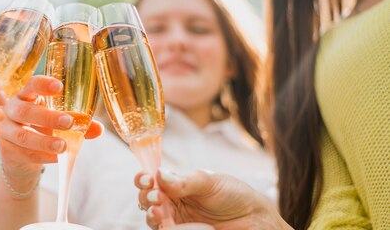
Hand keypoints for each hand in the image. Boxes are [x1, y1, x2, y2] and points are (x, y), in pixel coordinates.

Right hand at [0, 75, 102, 184]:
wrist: (20, 156)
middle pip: (25, 111)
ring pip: (23, 135)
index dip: (43, 85)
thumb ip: (77, 124)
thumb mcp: (58, 124)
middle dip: (48, 117)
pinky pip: (24, 153)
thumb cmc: (42, 130)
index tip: (60, 87)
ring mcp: (6, 131)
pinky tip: (57, 158)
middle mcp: (12, 110)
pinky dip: (42, 156)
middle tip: (69, 122)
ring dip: (45, 141)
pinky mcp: (6, 150)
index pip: (31, 85)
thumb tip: (99, 129)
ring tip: (63, 146)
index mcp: (26, 96)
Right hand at [135, 169, 289, 229]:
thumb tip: (159, 174)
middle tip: (155, 196)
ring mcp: (176, 220)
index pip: (150, 179)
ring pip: (152, 219)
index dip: (143, 178)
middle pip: (146, 200)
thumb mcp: (209, 181)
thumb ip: (184, 181)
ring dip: (151, 215)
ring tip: (159, 212)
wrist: (254, 219)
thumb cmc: (233, 194)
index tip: (146, 178)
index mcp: (174, 184)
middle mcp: (171, 201)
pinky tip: (168, 224)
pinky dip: (164, 228)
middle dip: (145, 197)